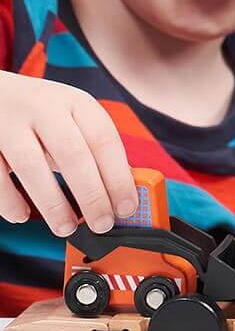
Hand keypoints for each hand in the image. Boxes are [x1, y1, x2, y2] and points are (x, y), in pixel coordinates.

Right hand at [0, 71, 138, 235]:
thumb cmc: (40, 113)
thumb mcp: (72, 118)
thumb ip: (93, 148)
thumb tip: (121, 189)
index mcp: (76, 102)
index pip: (104, 140)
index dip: (118, 176)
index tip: (127, 206)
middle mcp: (44, 108)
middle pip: (73, 154)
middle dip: (92, 195)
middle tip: (102, 223)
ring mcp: (10, 123)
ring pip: (32, 166)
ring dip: (53, 204)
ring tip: (67, 228)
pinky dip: (9, 201)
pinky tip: (22, 215)